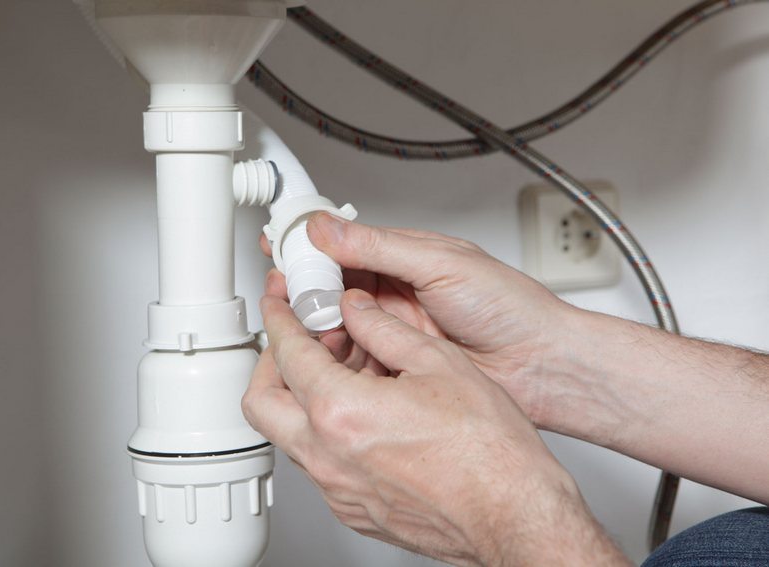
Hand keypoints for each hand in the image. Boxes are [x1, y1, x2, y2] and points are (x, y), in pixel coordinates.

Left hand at [242, 291, 627, 565]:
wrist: (514, 514)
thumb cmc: (490, 452)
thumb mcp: (439, 363)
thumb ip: (385, 328)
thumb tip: (358, 309)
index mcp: (341, 413)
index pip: (286, 353)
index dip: (279, 317)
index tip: (280, 302)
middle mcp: (328, 456)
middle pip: (261, 400)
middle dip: (271, 361)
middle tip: (296, 338)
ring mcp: (337, 489)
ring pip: (288, 433)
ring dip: (301, 396)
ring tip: (343, 370)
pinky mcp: (353, 509)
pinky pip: (318, 462)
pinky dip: (325, 429)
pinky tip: (363, 411)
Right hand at [261, 214, 577, 430]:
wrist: (542, 366)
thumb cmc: (510, 308)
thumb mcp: (440, 265)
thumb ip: (380, 246)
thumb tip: (329, 227)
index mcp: (407, 257)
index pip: (346, 243)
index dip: (311, 244)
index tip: (279, 244)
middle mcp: (398, 292)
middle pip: (335, 286)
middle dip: (309, 289)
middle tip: (289, 294)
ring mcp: (397, 331)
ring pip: (341, 324)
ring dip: (323, 324)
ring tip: (314, 326)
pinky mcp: (399, 366)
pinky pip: (357, 359)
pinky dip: (340, 357)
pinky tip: (332, 356)